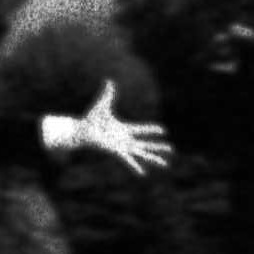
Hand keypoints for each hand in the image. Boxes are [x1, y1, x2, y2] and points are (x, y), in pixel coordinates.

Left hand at [55, 84, 172, 181]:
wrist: (82, 129)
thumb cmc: (91, 118)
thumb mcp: (103, 103)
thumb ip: (108, 93)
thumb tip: (109, 80)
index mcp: (124, 129)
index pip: (142, 129)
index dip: (152, 129)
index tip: (163, 130)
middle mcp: (125, 139)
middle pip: (146, 143)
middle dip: (158, 146)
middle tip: (171, 149)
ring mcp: (122, 146)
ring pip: (142, 153)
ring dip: (153, 157)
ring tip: (165, 163)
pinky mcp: (117, 151)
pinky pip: (128, 160)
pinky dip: (135, 166)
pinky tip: (142, 173)